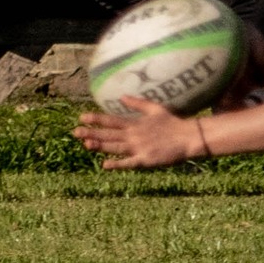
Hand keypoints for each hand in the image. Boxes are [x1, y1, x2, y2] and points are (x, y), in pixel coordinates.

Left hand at [72, 99, 203, 169]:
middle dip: (91, 133)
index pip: (112, 120)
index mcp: (135, 124)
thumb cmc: (173, 123)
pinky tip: (105, 165)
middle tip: (75, 132)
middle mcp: (134, 135)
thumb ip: (137, 104)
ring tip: (85, 145)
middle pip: (109, 134)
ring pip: (115, 147)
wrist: (188, 137)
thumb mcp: (155, 109)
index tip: (81, 117)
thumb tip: (122, 97)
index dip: (96, 119)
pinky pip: (129, 163)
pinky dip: (117, 164)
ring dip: (100, 146)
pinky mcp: (146, 159)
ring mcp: (139, 148)